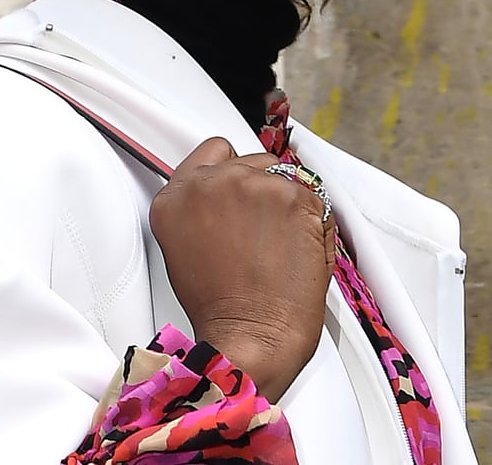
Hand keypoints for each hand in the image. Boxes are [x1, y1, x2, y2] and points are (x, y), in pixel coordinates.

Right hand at [149, 137, 334, 401]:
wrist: (252, 340)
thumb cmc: (223, 310)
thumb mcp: (187, 248)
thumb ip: (201, 208)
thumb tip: (229, 195)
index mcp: (177, 196)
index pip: (213, 150)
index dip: (232, 169)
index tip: (241, 188)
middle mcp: (211, 182)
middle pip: (252, 160)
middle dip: (262, 189)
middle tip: (263, 233)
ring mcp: (253, 184)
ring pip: (284, 176)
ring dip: (287, 203)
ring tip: (279, 248)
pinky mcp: (292, 196)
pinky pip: (314, 196)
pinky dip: (314, 222)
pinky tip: (298, 252)